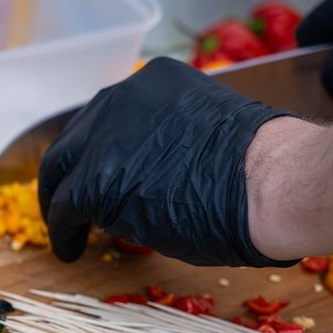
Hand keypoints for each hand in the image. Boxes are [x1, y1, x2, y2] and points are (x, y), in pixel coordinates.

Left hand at [38, 57, 295, 266]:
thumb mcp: (206, 131)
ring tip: (66, 232)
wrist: (272, 183)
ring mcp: (104, 139)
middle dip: (66, 174)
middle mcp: (120, 100)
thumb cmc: (263, 168)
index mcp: (153, 82)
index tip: (93, 170)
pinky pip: (64, 209)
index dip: (97, 149)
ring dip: (60, 204)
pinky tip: (70, 249)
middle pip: (74, 140)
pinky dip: (63, 231)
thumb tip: (154, 172)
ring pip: (63, 173)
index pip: (108, 116)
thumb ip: (169, 140)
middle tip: (64, 201)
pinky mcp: (95, 182)